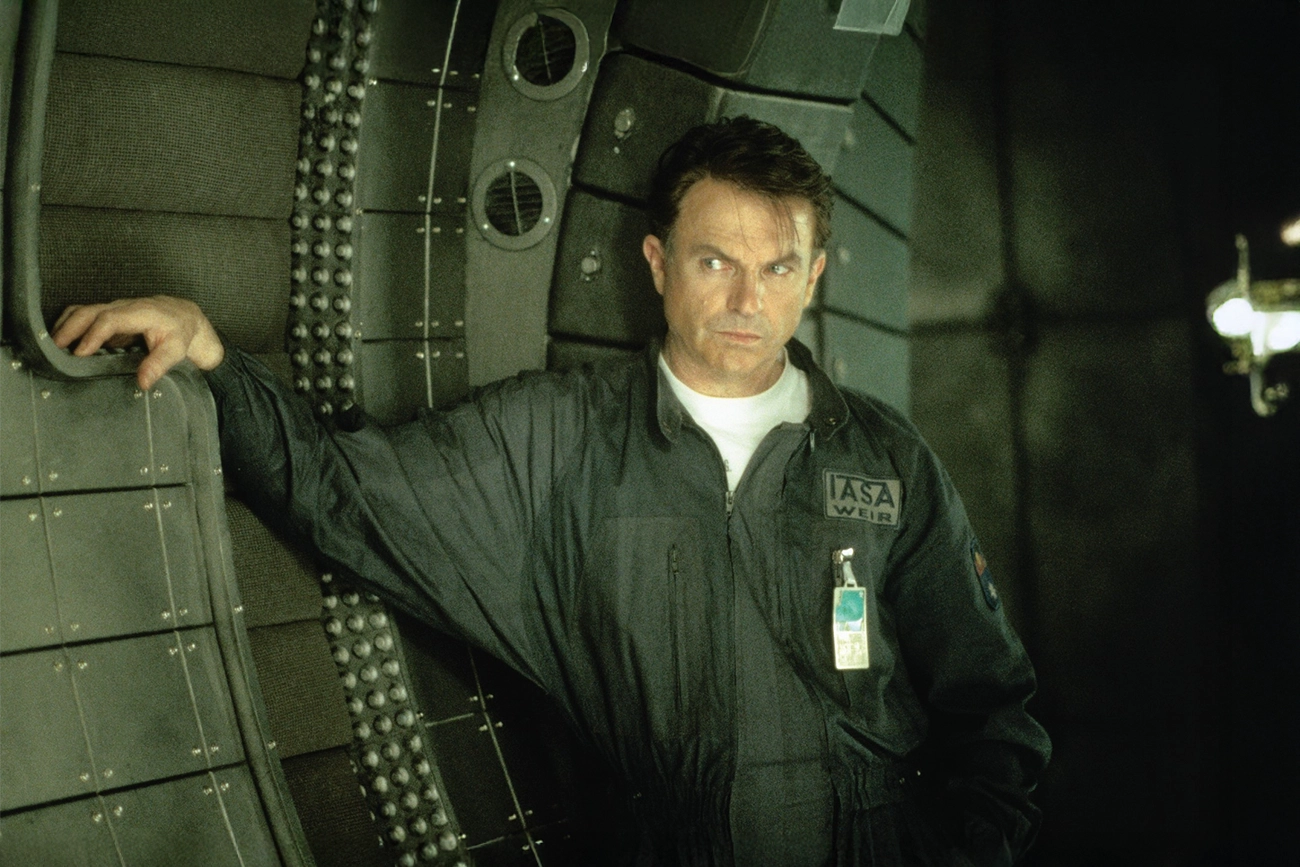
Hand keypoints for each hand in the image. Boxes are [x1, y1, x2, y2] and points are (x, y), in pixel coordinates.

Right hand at [52, 296, 224, 389]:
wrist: (184, 317)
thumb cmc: (180, 333)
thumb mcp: (176, 350)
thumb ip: (159, 364)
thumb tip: (143, 382)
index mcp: (140, 313)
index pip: (110, 319)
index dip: (93, 335)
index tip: (80, 353)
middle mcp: (123, 307)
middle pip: (90, 311)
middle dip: (70, 328)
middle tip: (55, 350)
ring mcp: (113, 310)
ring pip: (82, 311)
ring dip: (65, 326)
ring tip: (52, 347)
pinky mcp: (108, 315)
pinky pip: (84, 316)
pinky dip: (69, 326)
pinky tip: (61, 342)